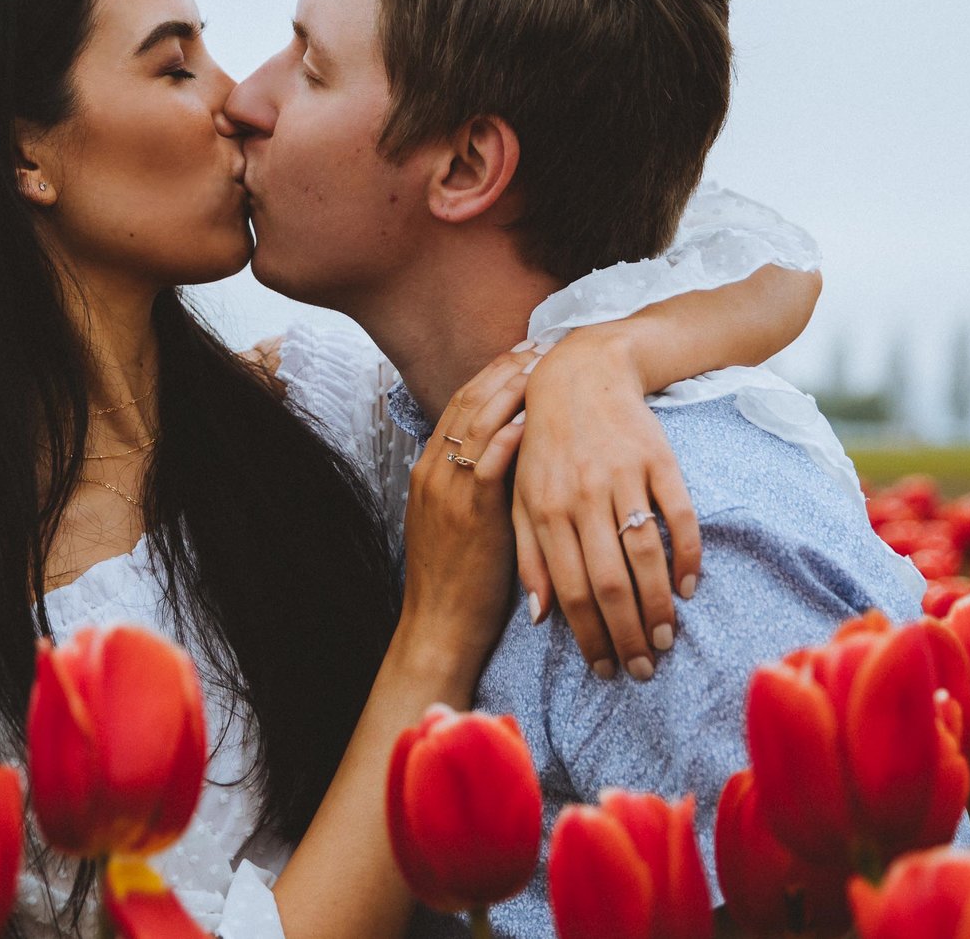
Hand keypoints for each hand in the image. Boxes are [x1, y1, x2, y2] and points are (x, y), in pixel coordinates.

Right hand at [397, 353, 528, 664]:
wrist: (437, 627)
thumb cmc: (457, 584)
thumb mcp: (457, 526)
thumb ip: (474, 489)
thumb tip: (506, 462)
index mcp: (429, 472)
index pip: (459, 407)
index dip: (490, 376)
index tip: (519, 352)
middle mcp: (434, 473)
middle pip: (468, 404)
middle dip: (503, 371)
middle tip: (535, 343)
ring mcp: (448, 492)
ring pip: (476, 425)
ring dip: (510, 391)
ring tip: (540, 364)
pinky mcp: (469, 515)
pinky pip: (488, 465)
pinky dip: (509, 435)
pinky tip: (532, 415)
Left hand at [512, 328, 701, 680]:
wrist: (581, 373)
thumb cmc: (544, 446)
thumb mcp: (521, 495)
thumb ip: (528, 554)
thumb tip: (539, 617)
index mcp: (545, 509)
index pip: (569, 590)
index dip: (589, 636)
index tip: (605, 670)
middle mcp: (582, 495)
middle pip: (609, 582)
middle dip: (628, 635)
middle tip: (643, 669)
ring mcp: (623, 476)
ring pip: (645, 554)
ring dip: (658, 605)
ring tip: (665, 640)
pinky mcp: (658, 459)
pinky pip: (680, 515)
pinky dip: (688, 555)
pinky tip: (688, 588)